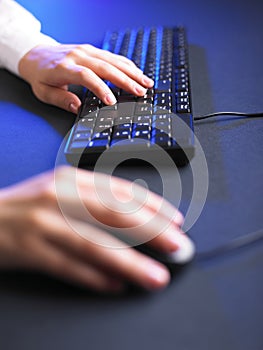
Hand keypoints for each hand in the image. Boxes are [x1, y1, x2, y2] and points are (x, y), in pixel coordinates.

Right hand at [0, 166, 188, 292]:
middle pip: (113, 214)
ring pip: (94, 243)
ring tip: (155, 275)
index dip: (152, 206)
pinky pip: (68, 266)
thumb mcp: (62, 192)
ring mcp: (44, 223)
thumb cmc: (30, 206)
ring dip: (129, 262)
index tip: (176, 221)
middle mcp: (59, 196)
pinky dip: (95, 278)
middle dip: (151, 230)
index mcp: (71, 180)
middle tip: (178, 245)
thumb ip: (95, 200)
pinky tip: (116, 285)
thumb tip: (136, 218)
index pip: (120, 191)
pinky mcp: (29, 249)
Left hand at [18, 44, 153, 113]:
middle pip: (105, 67)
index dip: (100, 88)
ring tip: (146, 83)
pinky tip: (137, 72)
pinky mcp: (91, 50)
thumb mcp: (44, 92)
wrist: (35, 54)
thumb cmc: (40, 75)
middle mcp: (78, 56)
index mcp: (64, 68)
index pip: (87, 76)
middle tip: (140, 92)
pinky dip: (126, 65)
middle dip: (125, 80)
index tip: (112, 101)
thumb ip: (61, 100)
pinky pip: (112, 56)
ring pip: (112, 60)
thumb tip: (77, 107)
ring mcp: (86, 51)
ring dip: (131, 72)